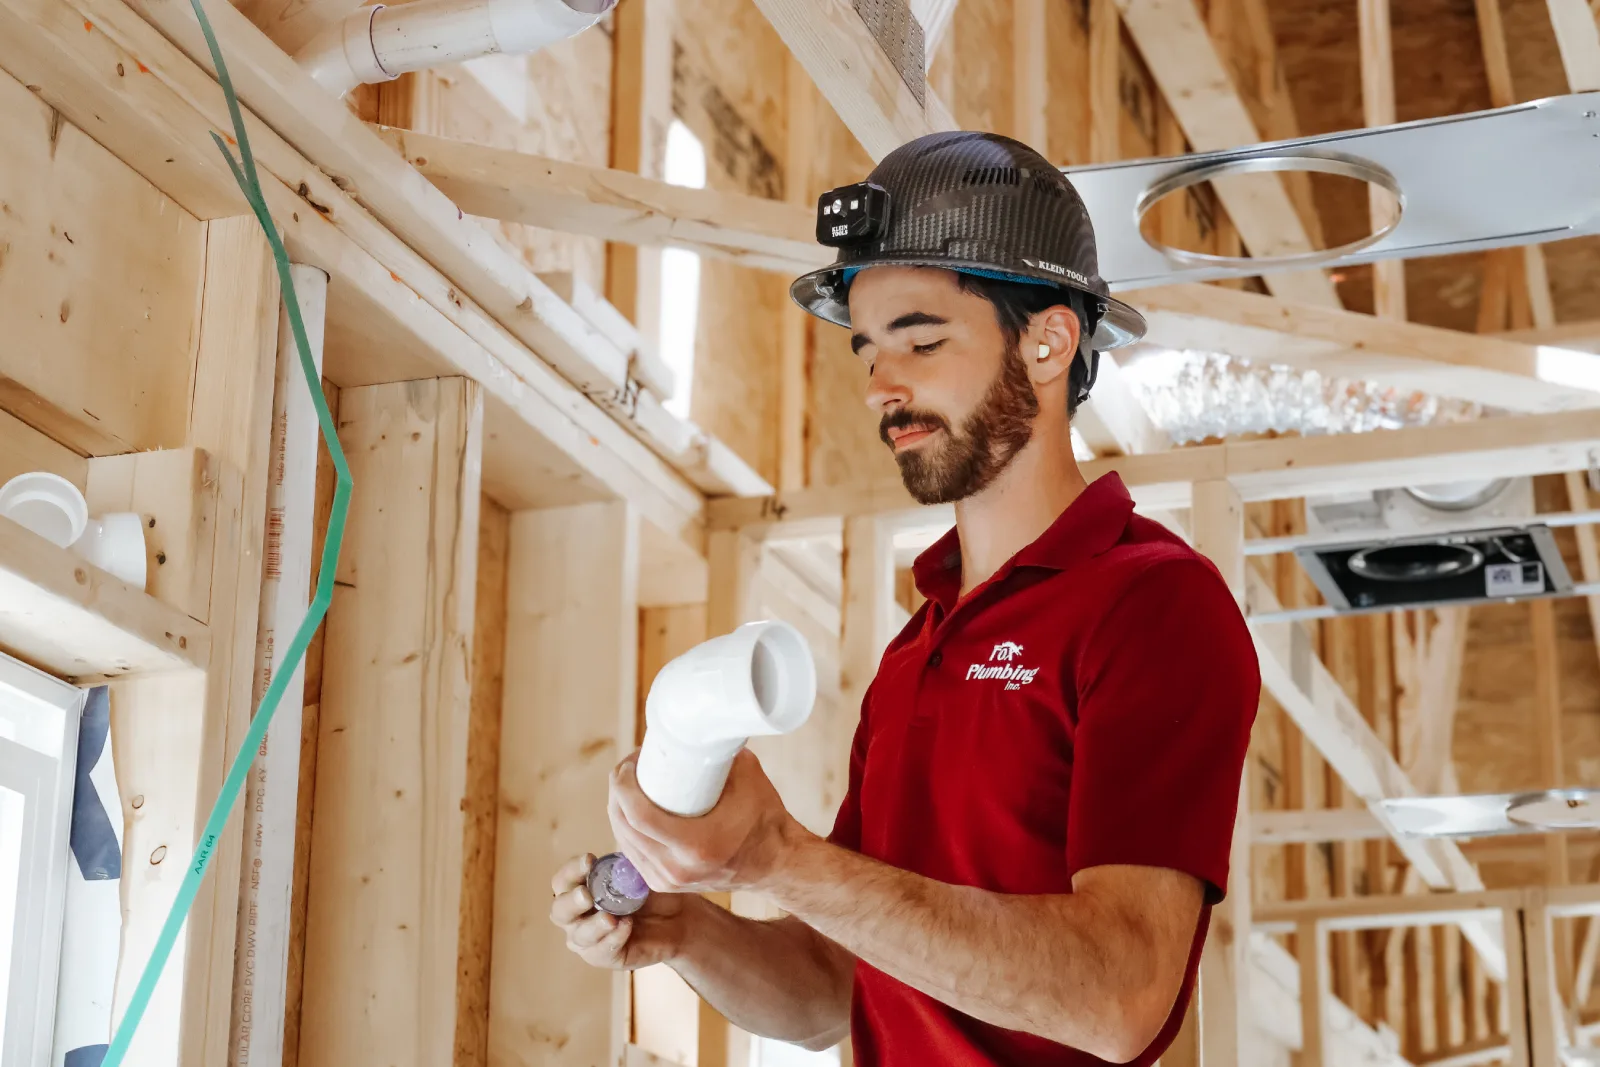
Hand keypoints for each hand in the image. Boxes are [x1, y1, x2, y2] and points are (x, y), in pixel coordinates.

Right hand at [548, 853, 688, 970]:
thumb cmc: (652, 892)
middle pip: (560, 911)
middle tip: (586, 895)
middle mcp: (577, 916)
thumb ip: (625, 864)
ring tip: (610, 918)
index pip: (563, 881)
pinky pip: (601, 951)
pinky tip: (626, 926)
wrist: (677, 919)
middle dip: (571, 902)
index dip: (571, 870)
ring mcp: (589, 939)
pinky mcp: (605, 957)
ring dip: (593, 925)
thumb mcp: (639, 874)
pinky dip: (613, 938)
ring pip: (579, 935)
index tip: (589, 860)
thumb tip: (620, 847)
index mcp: (580, 890)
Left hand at [608, 747, 805, 894]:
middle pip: (625, 827)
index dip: (623, 786)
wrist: (775, 862)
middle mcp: (677, 869)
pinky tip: (629, 811)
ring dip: (619, 810)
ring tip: (628, 785)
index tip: (628, 764)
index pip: (639, 815)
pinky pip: (633, 854)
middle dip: (618, 793)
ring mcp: (669, 881)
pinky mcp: (665, 883)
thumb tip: (695, 727)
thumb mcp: (748, 777)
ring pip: (624, 841)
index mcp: (697, 845)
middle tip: (628, 768)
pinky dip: (626, 830)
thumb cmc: (764, 818)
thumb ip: (721, 752)